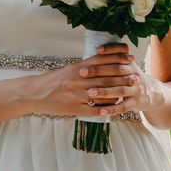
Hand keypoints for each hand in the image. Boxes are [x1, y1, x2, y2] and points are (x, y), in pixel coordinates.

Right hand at [21, 44, 142, 117]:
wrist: (34, 93)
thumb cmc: (52, 80)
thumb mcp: (68, 70)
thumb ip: (84, 68)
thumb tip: (101, 64)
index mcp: (76, 68)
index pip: (100, 61)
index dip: (117, 59)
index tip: (130, 59)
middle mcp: (77, 80)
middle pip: (104, 77)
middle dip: (122, 77)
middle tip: (136, 77)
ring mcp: (76, 95)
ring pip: (101, 94)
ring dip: (116, 94)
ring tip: (128, 93)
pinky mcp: (73, 108)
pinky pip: (91, 110)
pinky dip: (102, 110)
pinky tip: (111, 111)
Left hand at [81, 43, 161, 114]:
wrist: (151, 93)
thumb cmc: (130, 78)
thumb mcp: (126, 66)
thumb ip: (113, 60)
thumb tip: (92, 54)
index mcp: (130, 64)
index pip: (120, 54)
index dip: (110, 50)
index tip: (96, 50)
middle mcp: (134, 74)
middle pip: (117, 70)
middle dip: (99, 71)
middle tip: (82, 72)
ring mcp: (136, 89)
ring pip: (120, 89)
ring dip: (104, 91)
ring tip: (90, 92)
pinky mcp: (136, 102)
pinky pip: (124, 106)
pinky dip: (112, 108)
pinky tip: (101, 111)